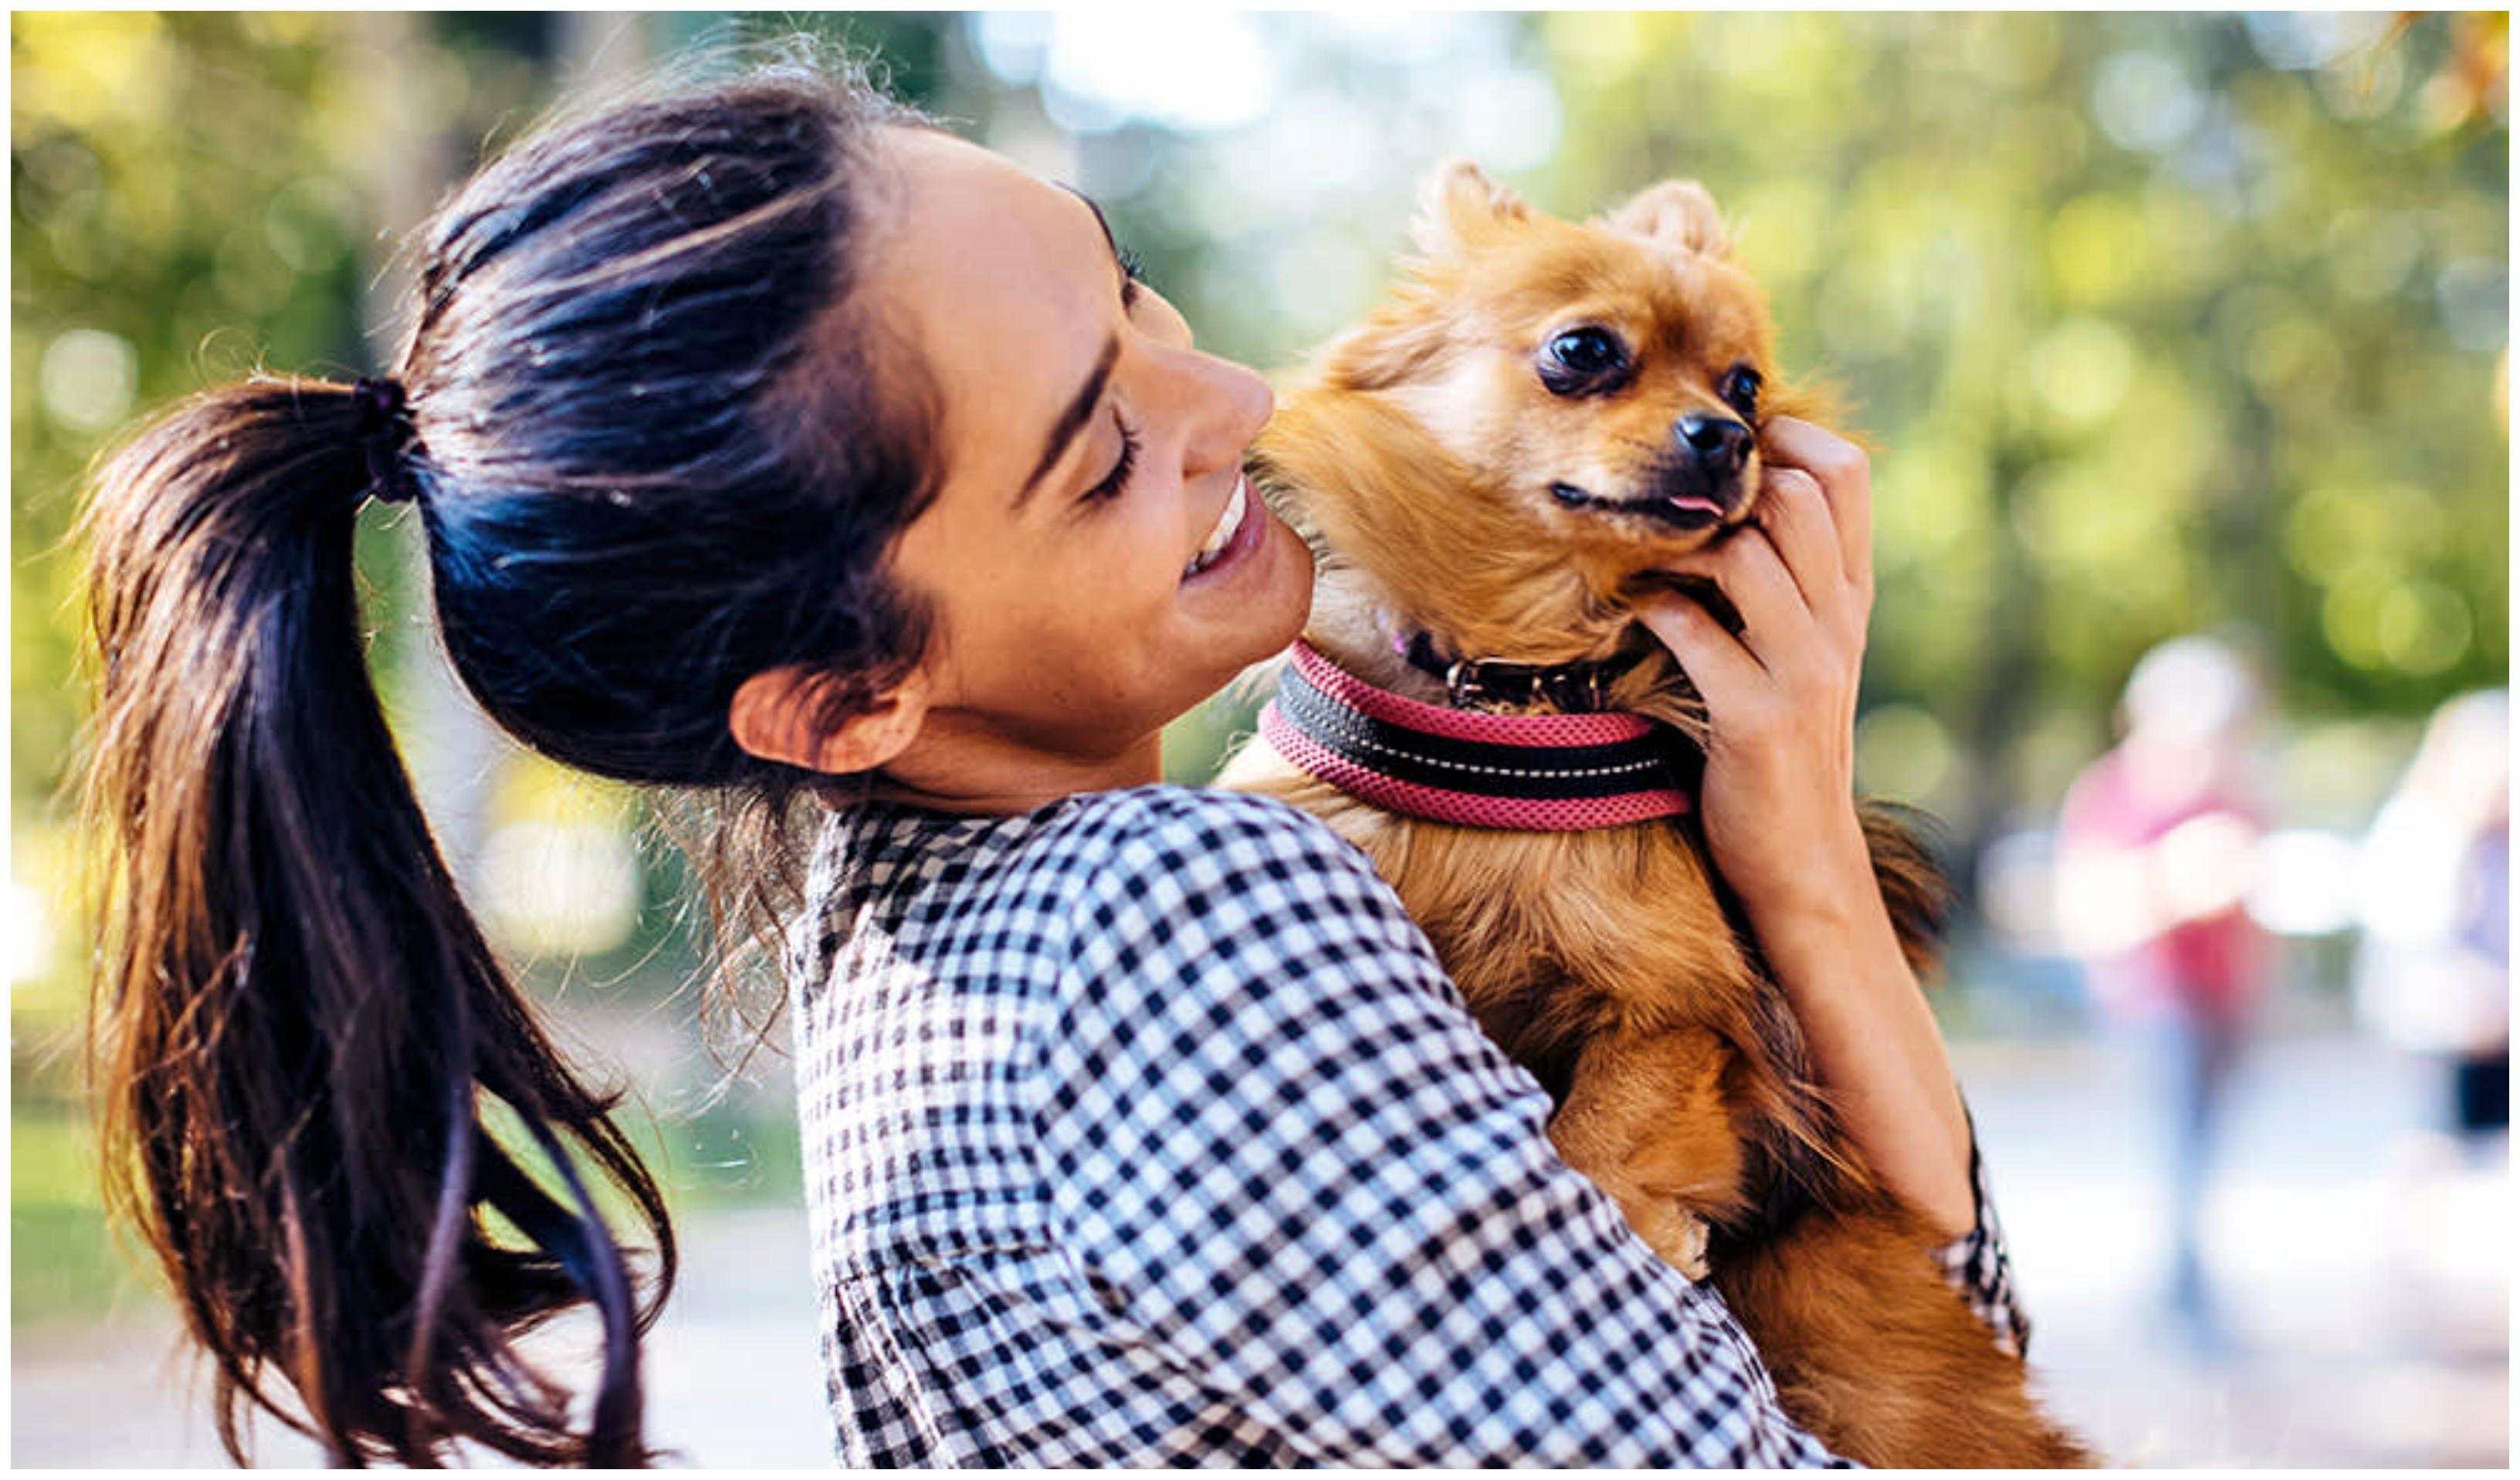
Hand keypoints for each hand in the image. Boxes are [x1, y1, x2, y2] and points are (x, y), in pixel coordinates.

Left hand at [1635, 418, 1974, 1232]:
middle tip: (1667, 494)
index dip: (1785, 437)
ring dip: (1682, 540)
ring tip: (1641, 549)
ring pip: (1752, 553)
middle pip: (1800, 495)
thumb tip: (1731, 500)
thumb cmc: (1783, 752)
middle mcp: (1838, 623)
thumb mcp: (1804, 657)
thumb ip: (1785, 583)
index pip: (1846, 475)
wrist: (1805, 864)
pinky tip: (1634, 609)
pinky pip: (1701, 634)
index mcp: (1850, 599)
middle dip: (1727, 479)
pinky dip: (1659, 609)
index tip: (1723, 444)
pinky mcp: (1757, 718)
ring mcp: (1803, 670)